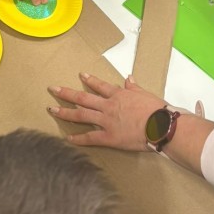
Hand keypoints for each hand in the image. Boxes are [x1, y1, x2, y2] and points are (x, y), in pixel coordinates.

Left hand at [47, 74, 164, 149]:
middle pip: (83, 98)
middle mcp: (108, 106)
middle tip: (53, 89)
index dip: (89, 80)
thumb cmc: (157, 110)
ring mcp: (106, 121)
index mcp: (118, 95)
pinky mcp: (109, 137)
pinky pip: (90, 138)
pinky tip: (68, 138)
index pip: (100, 85)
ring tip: (52, 110)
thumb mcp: (145, 94)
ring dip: (66, 112)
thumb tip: (129, 78)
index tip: (80, 75)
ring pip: (81, 115)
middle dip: (66, 93)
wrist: (161, 125)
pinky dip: (78, 138)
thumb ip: (134, 87)